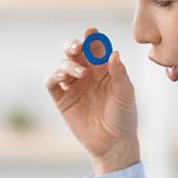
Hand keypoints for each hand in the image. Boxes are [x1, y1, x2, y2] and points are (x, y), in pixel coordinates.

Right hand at [45, 27, 138, 173]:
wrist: (113, 143)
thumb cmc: (124, 117)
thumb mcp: (125, 93)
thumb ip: (120, 73)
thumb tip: (114, 53)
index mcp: (104, 68)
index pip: (95, 47)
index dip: (92, 38)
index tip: (91, 34)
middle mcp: (87, 74)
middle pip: (74, 51)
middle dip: (73, 45)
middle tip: (77, 47)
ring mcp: (73, 86)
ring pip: (63, 64)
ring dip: (68, 63)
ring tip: (79, 73)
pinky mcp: (62, 100)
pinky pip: (52, 83)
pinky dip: (54, 76)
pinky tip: (63, 77)